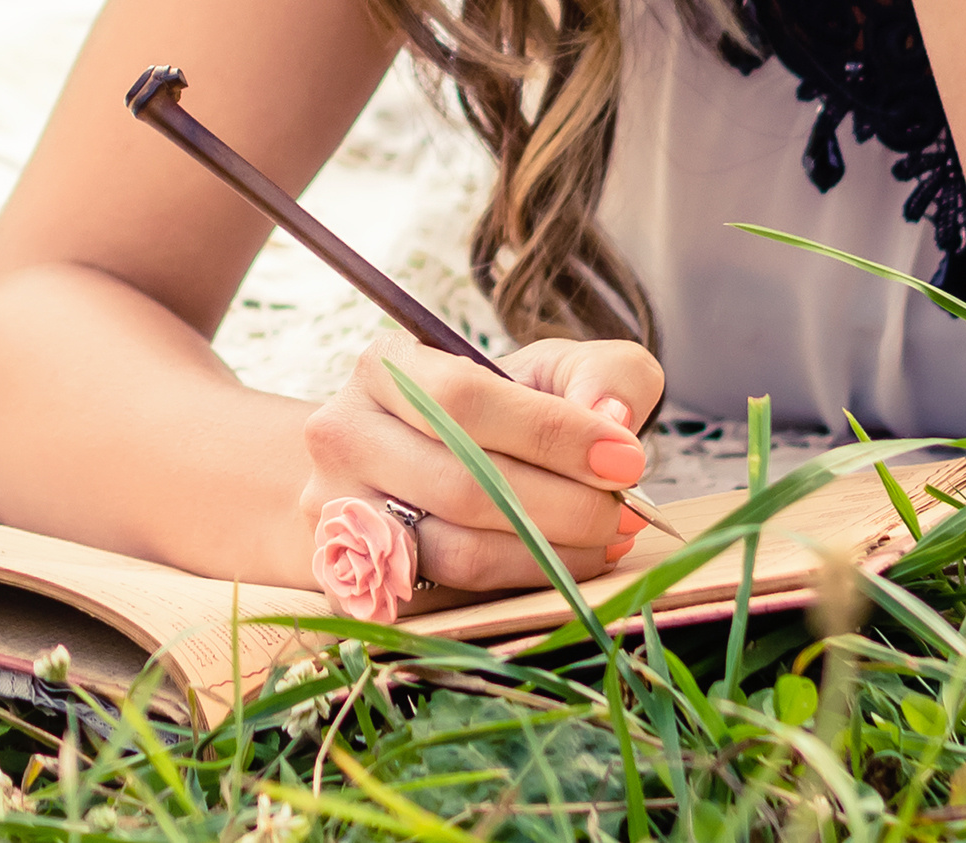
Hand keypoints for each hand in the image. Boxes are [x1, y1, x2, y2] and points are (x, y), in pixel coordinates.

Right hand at [298, 332, 665, 593]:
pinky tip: (560, 567)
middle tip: (627, 513)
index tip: (627, 458)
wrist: (405, 466)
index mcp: (385, 366)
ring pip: (455, 552)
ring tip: (605, 540)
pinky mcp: (348, 581)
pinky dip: (516, 588)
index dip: (553, 433)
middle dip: (566, 505)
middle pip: (462, 483)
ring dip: (548, 555)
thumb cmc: (495, 415)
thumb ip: (603, 373)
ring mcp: (338, 512)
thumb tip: (614, 421)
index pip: (465, 397)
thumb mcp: (550, 371)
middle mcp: (343, 435)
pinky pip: (446, 600)